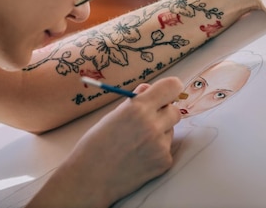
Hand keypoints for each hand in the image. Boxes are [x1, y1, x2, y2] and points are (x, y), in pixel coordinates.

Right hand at [29, 77, 182, 207]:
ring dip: (160, 132)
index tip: (167, 93)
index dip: (171, 89)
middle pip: (175, 110)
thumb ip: (135, 101)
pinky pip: (167, 149)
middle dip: (165, 113)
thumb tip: (149, 89)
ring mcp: (160, 145)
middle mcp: (152, 124)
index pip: (172, 86)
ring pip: (170, 130)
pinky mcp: (164, 162)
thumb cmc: (96, 145)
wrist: (89, 179)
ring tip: (137, 143)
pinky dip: (156, 151)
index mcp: (138, 107)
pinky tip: (138, 157)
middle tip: (149, 120)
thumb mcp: (113, 115)